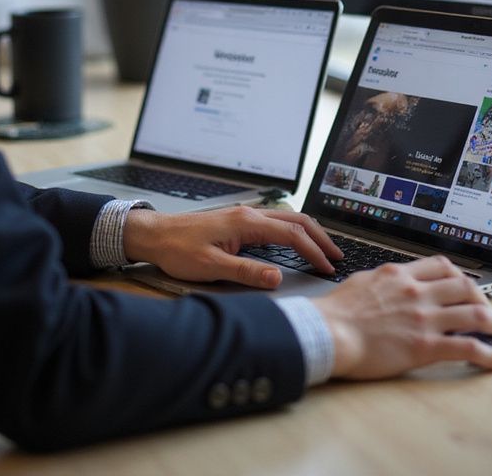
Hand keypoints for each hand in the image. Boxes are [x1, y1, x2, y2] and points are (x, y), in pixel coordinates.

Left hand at [122, 205, 342, 288]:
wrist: (154, 235)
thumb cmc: (178, 250)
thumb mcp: (211, 267)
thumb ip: (246, 272)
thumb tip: (278, 277)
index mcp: (247, 223)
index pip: (291, 234)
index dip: (313, 251)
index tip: (328, 268)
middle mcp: (249, 214)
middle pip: (296, 221)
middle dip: (319, 237)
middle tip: (337, 256)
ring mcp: (244, 215)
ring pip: (286, 219)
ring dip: (308, 232)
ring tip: (323, 249)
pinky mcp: (238, 221)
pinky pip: (274, 222)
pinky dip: (293, 231)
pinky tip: (295, 243)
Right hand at [313, 255, 491, 376]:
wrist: (328, 332)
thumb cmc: (337, 311)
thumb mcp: (363, 282)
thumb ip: (385, 281)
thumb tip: (391, 283)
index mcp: (400, 275)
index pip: (441, 266)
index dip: (460, 275)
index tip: (467, 285)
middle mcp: (417, 292)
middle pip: (464, 286)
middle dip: (483, 297)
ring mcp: (424, 318)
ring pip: (474, 314)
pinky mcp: (425, 345)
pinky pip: (467, 347)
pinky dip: (489, 354)